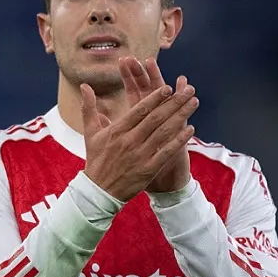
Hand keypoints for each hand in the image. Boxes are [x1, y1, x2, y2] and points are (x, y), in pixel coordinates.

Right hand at [80, 62, 198, 201]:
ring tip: (193, 104)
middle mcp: (130, 141)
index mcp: (117, 130)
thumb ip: (89, 108)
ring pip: (164, 132)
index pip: (139, 110)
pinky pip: (167, 151)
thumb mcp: (90, 133)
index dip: (155, 98)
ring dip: (181, 116)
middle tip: (189, 90)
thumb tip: (84, 86)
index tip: (168, 87)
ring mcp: (140, 155)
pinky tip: (190, 129)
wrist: (99, 191)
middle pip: (156, 118)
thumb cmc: (96, 160)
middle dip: (174, 102)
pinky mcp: (149, 169)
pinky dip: (180, 140)